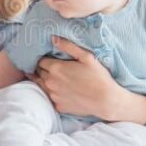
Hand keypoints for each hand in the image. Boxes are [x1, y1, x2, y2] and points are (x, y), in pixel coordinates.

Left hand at [27, 36, 142, 120]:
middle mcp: (50, 82)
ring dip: (45, 80)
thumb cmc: (98, 77)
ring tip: (55, 78)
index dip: (45, 59)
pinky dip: (53, 93)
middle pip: (39, 72)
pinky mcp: (58, 106)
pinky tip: (61, 91)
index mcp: (55, 68)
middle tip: (52, 68)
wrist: (106, 100)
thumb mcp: (86, 56)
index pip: (40, 61)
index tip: (50, 58)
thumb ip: (68, 46)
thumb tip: (53, 38)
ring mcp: (53, 95)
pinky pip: (50, 97)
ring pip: (41, 85)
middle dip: (43, 69)